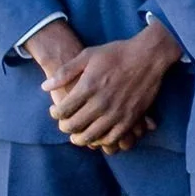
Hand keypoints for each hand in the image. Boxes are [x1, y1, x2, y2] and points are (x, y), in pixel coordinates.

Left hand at [36, 18, 178, 151]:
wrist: (149, 56)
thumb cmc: (117, 53)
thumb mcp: (88, 55)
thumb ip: (65, 72)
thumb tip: (45, 87)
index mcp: (88, 87)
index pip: (62, 111)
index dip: (55, 113)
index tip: (56, 111)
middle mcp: (100, 103)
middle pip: (73, 126)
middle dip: (65, 127)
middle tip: (64, 124)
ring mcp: (116, 113)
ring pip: (90, 136)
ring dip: (80, 138)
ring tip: (77, 135)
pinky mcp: (130, 119)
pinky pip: (111, 138)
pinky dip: (101, 141)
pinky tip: (97, 136)